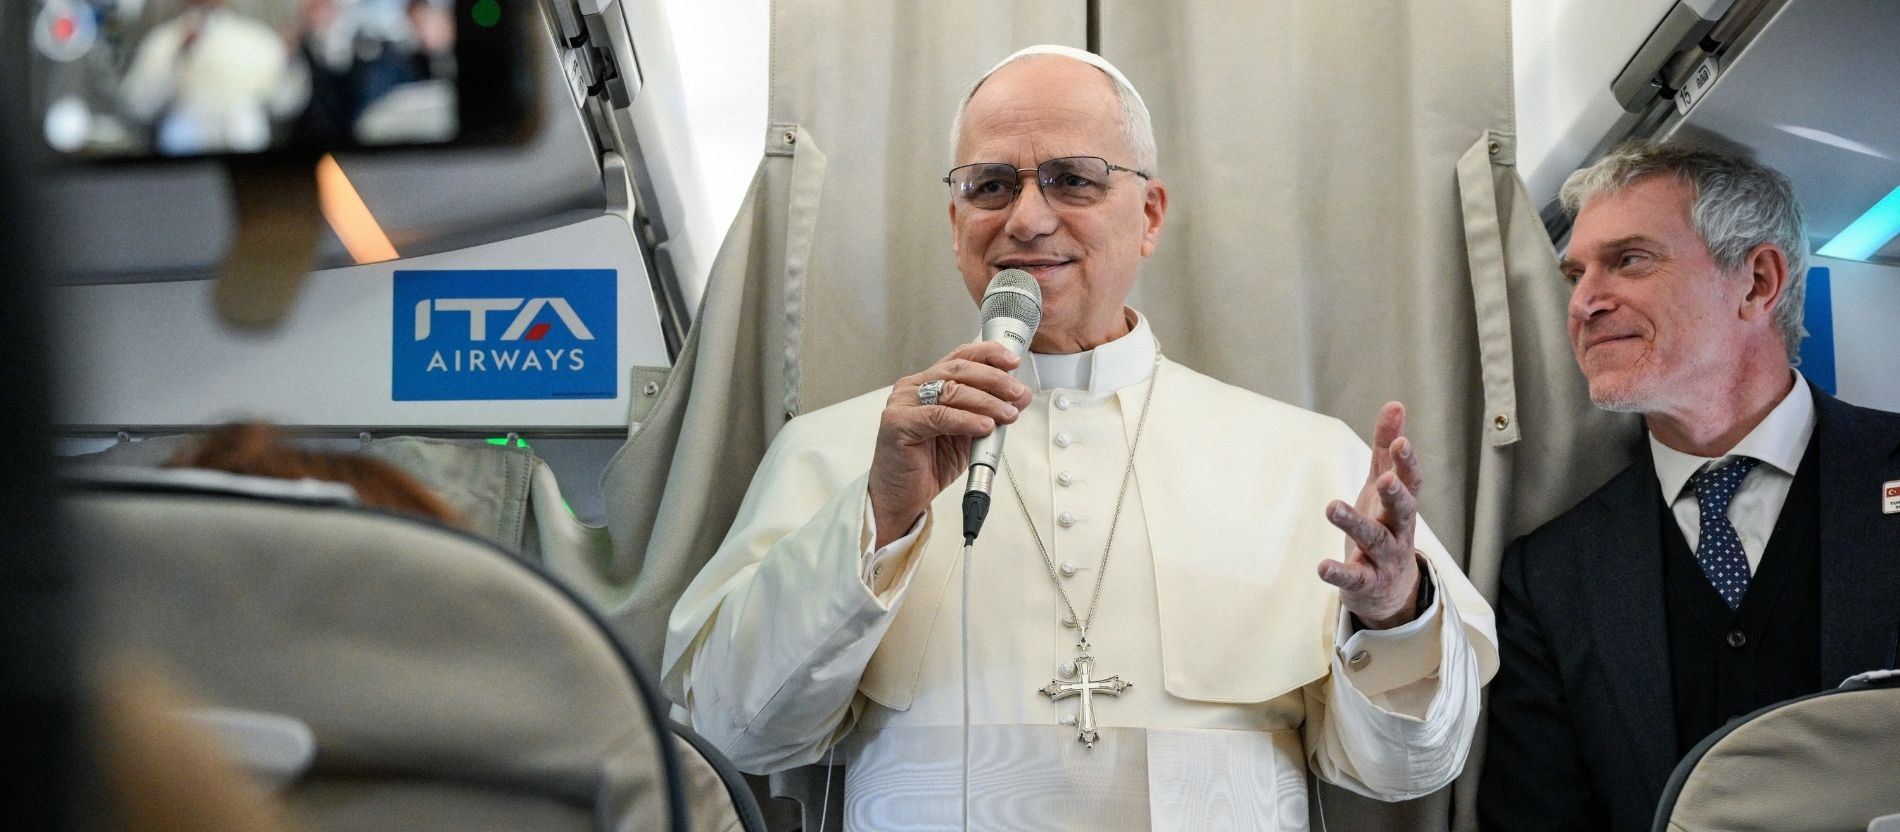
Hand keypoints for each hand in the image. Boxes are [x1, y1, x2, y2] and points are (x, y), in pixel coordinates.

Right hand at [869, 341, 1032, 547]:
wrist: (901, 497)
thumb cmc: (928, 465)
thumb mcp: (966, 434)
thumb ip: (985, 414)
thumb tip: (1015, 400)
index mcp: (928, 383)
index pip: (960, 357)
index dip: (988, 354)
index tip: (1013, 362)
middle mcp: (914, 388)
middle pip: (958, 370)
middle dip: (995, 380)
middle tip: (1017, 394)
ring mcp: (903, 403)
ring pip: (951, 391)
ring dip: (986, 401)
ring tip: (1007, 414)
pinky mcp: (898, 423)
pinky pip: (939, 416)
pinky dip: (966, 420)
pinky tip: (984, 426)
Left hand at [1318, 402, 1424, 629]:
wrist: (1391, 589)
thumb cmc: (1386, 524)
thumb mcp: (1384, 485)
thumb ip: (1387, 447)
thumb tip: (1395, 405)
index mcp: (1402, 504)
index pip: (1411, 481)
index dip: (1407, 462)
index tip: (1402, 442)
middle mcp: (1398, 530)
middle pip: (1403, 511)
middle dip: (1396, 495)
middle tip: (1387, 479)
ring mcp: (1385, 557)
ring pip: (1374, 540)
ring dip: (1354, 524)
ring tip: (1332, 507)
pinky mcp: (1367, 581)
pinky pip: (1355, 576)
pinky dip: (1339, 573)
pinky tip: (1322, 567)